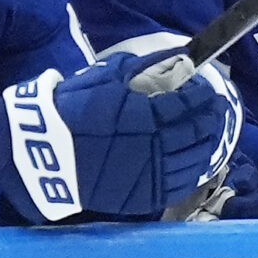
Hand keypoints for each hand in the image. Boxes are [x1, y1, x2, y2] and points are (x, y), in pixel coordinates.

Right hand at [0, 51, 240, 223]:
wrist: (43, 153)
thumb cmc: (74, 108)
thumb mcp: (108, 76)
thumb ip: (146, 67)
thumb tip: (177, 60)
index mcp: (148, 115)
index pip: (190, 105)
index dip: (203, 97)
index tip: (207, 90)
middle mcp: (156, 147)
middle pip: (198, 133)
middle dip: (211, 118)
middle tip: (214, 110)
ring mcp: (151, 175)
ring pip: (194, 161)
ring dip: (206, 145)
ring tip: (208, 134)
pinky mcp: (144, 197)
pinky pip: (180, 185)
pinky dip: (192, 171)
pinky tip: (193, 160)